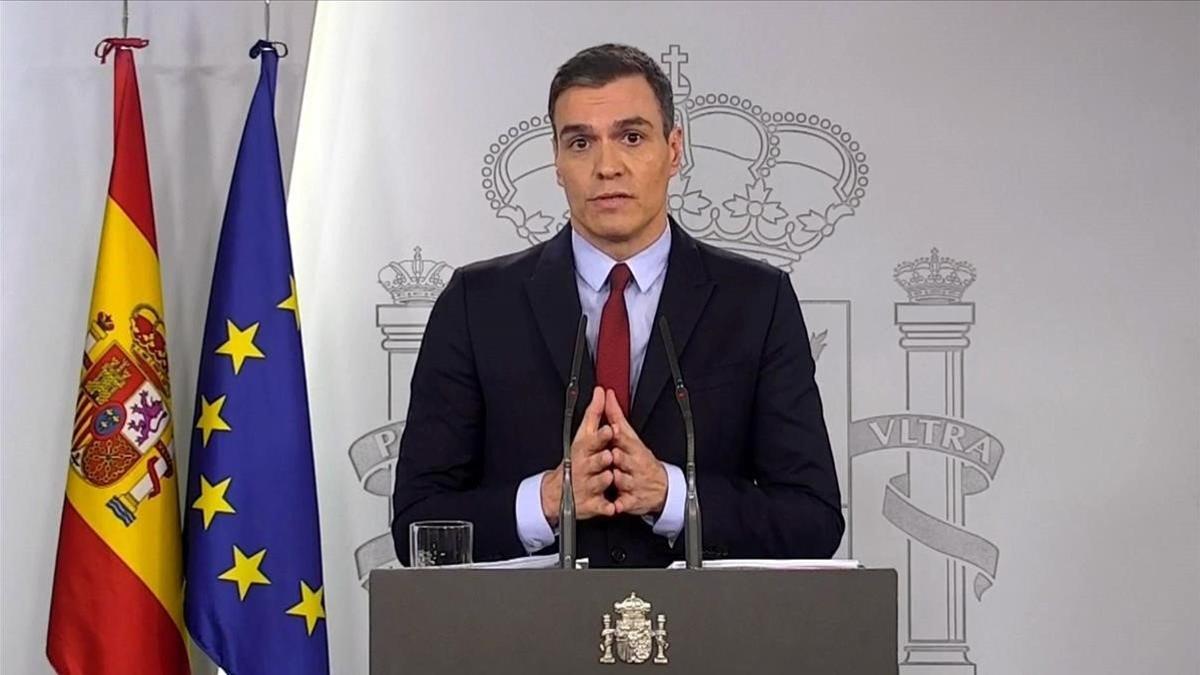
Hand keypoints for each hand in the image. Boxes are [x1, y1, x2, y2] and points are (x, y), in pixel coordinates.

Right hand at [541, 386, 615, 526]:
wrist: (557, 492)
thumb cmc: (575, 460)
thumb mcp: (583, 435)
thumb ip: (594, 413)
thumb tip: (601, 392)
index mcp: (583, 450)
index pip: (592, 441)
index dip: (601, 436)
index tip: (609, 430)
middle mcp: (584, 468)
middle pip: (596, 462)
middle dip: (602, 458)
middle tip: (608, 455)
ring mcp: (587, 486)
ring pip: (601, 482)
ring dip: (606, 480)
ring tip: (609, 477)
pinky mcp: (591, 504)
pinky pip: (601, 506)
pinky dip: (606, 507)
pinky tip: (612, 506)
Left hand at [604, 388, 667, 516]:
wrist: (661, 488)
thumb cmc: (641, 459)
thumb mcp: (630, 436)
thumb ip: (615, 416)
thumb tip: (606, 394)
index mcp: (633, 448)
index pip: (624, 439)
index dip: (617, 435)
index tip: (611, 429)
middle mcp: (635, 465)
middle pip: (622, 459)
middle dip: (618, 458)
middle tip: (613, 456)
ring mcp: (634, 483)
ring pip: (621, 480)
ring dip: (616, 480)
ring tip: (613, 478)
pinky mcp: (632, 501)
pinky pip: (624, 503)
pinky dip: (620, 505)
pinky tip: (615, 505)